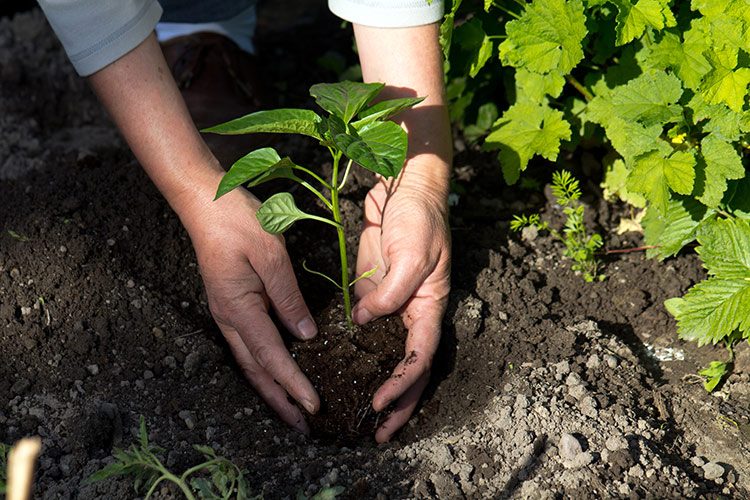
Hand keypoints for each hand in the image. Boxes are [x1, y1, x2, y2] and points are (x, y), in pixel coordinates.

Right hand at [181, 184, 319, 432]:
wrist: (204, 203)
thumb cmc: (239, 222)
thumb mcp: (271, 256)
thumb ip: (288, 298)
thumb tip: (305, 336)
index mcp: (239, 309)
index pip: (271, 357)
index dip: (293, 384)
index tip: (313, 406)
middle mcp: (229, 318)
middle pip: (256, 370)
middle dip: (279, 400)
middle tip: (303, 425)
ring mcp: (227, 312)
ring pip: (250, 361)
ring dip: (271, 387)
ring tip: (292, 409)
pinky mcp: (231, 304)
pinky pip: (249, 344)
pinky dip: (265, 365)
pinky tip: (277, 370)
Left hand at [353, 172, 450, 442]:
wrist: (405, 188)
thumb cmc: (419, 218)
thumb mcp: (412, 254)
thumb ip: (391, 293)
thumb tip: (366, 321)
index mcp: (430, 307)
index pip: (419, 357)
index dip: (402, 384)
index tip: (378, 404)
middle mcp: (413, 313)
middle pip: (409, 369)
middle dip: (397, 404)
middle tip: (378, 436)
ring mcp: (392, 306)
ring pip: (388, 356)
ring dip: (379, 387)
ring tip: (364, 418)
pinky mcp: (372, 294)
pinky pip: (367, 332)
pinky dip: (360, 356)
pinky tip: (345, 375)